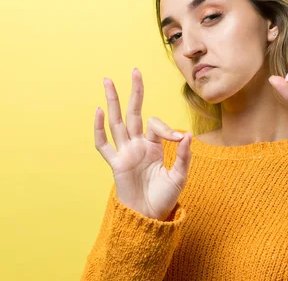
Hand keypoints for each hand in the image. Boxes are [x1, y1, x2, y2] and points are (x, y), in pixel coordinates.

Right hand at [94, 68, 192, 220]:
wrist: (150, 217)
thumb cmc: (165, 198)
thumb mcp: (180, 177)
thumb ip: (184, 156)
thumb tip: (189, 135)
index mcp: (153, 146)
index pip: (156, 125)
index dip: (168, 128)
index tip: (181, 140)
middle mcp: (137, 145)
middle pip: (134, 113)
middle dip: (135, 92)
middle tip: (135, 70)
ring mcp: (125, 152)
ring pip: (117, 122)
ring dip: (112, 101)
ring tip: (108, 81)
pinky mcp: (115, 164)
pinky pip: (104, 145)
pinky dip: (99, 129)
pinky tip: (98, 111)